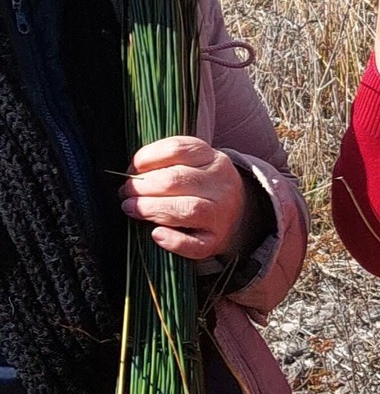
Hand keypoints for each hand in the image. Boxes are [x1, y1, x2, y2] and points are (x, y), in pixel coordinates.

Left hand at [120, 136, 248, 260]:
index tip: (131, 169)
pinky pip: (194, 244)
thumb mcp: (196, 165)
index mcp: (214, 159)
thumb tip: (131, 174)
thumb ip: (168, 164)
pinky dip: (173, 240)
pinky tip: (157, 234)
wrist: (239, 215)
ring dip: (152, 208)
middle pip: (176, 179)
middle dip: (142, 186)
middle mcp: (221, 183)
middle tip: (126, 193)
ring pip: (186, 209)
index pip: (178, 149)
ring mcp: (221, 213)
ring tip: (132, 208)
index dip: (147, 158)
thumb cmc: (204, 188)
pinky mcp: (216, 240)